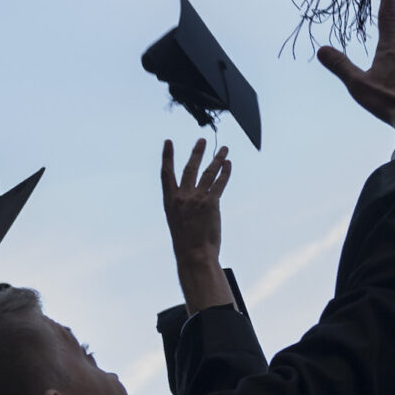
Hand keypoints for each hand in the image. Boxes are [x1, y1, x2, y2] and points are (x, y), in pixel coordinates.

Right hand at [161, 139, 235, 312]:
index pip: (166, 173)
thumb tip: (190, 198)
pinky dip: (225, 172)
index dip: (167, 156)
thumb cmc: (187, 242)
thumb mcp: (177, 221)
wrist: (194, 255)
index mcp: (170, 201)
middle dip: (197, 152)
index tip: (168, 142)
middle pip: (190, 168)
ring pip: (208, 172)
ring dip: (217, 159)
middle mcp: (182, 197)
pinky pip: (219, 183)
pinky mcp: (211, 203)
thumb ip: (182, 206)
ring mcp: (196, 199)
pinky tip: (228, 164)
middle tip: (202, 140)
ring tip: (224, 149)